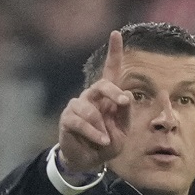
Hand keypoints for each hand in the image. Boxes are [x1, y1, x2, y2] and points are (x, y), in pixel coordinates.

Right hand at [57, 30, 130, 172]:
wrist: (89, 161)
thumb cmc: (107, 142)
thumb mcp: (123, 131)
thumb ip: (125, 114)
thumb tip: (126, 95)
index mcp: (108, 97)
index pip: (111, 70)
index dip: (114, 53)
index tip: (116, 33)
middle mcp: (92, 97)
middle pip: (102, 85)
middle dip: (114, 93)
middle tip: (123, 102)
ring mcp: (78, 106)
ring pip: (90, 107)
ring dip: (101, 125)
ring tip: (106, 139)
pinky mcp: (68, 119)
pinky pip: (80, 122)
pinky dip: (93, 132)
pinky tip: (101, 140)